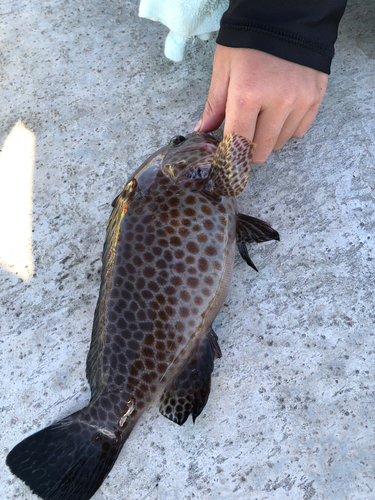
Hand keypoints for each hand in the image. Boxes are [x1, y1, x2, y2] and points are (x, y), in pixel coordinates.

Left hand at [195, 46, 327, 163]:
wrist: (286, 16)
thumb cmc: (249, 42)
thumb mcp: (224, 69)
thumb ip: (214, 105)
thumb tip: (203, 132)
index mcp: (248, 95)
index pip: (238, 143)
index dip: (230, 154)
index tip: (227, 155)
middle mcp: (278, 102)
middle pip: (261, 150)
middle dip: (248, 150)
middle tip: (244, 136)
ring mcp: (300, 101)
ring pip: (280, 143)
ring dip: (268, 138)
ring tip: (262, 117)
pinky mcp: (315, 98)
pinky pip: (299, 131)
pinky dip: (288, 129)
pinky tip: (280, 113)